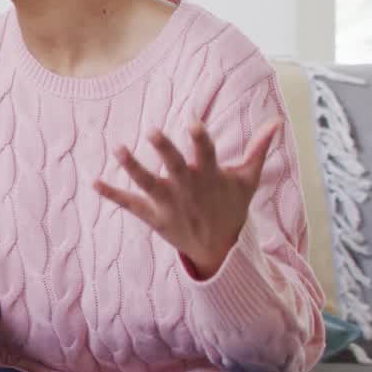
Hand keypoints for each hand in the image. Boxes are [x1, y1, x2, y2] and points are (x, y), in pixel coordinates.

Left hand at [93, 118, 280, 279]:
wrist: (219, 249)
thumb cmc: (231, 206)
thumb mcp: (247, 180)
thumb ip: (259, 149)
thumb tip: (277, 121)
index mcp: (209, 177)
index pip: (206, 154)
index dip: (200, 140)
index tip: (193, 123)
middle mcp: (187, 189)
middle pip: (175, 167)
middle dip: (164, 150)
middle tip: (153, 130)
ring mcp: (169, 204)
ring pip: (148, 184)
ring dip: (133, 167)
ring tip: (117, 148)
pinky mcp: (153, 217)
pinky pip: (130, 204)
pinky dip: (112, 194)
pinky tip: (94, 182)